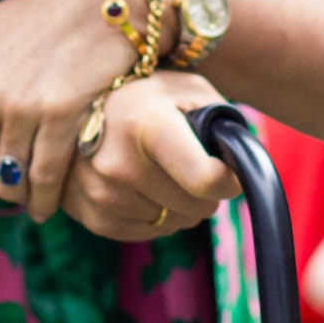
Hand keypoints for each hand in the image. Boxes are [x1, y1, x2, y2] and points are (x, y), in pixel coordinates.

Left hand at [0, 0, 181, 218]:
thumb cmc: (61, 13)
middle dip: (3, 186)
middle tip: (23, 193)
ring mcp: (17, 100)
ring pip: (11, 177)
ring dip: (25, 197)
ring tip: (40, 203)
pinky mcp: (58, 110)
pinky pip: (45, 172)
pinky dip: (48, 195)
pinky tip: (53, 203)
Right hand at [60, 70, 239, 240]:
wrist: (81, 104)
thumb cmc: (151, 96)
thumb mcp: (191, 90)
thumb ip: (223, 122)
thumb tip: (241, 163)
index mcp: (146, 125)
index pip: (204, 178)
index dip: (229, 181)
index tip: (230, 173)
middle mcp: (117, 162)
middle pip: (193, 206)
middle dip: (207, 194)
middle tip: (198, 170)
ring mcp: (98, 191)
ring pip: (171, 222)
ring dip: (181, 207)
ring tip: (169, 175)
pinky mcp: (87, 213)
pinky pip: (144, 232)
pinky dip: (156, 217)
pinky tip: (148, 190)